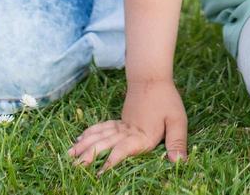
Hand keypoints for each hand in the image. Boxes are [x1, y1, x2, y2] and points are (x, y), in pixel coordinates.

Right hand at [69, 81, 187, 169]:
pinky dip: (90, 133)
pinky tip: (80, 138)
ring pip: (100, 136)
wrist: (152, 77)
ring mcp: (121, 125)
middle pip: (105, 144)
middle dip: (90, 156)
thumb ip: (177, 141)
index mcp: (142, 136)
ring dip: (85, 145)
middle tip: (75, 166)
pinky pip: (102, 127)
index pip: (123, 151)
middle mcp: (128, 132)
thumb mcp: (177, 120)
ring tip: (70, 155)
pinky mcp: (120, 120)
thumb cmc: (167, 100)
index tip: (99, 173)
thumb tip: (179, 162)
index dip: (111, 162)